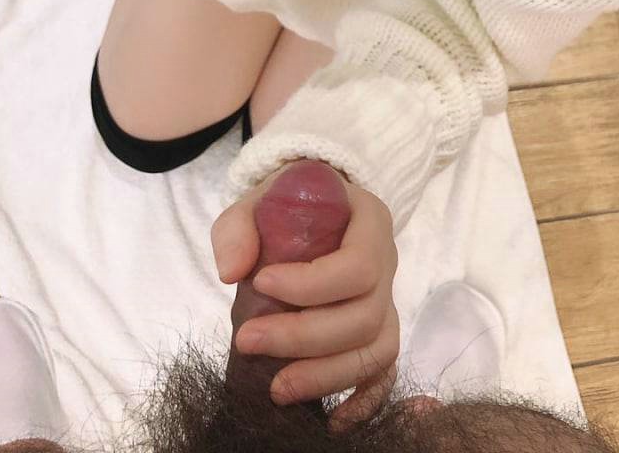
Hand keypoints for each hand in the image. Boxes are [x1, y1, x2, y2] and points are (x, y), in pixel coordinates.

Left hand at [211, 162, 400, 431]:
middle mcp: (387, 262)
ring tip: (276, 387)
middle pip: (366, 315)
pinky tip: (331, 419)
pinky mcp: (379, 331)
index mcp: (369, 220)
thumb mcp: (257, 199)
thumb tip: (231, 272)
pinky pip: (385, 372)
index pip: (358, 264)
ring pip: (377, 348)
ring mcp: (387, 300)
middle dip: (305, 337)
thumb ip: (239, 227)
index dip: (312, 284)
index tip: (261, 282)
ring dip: (327, 374)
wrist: (308, 208)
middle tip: (248, 340)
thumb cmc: (285, 204)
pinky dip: (364, 400)